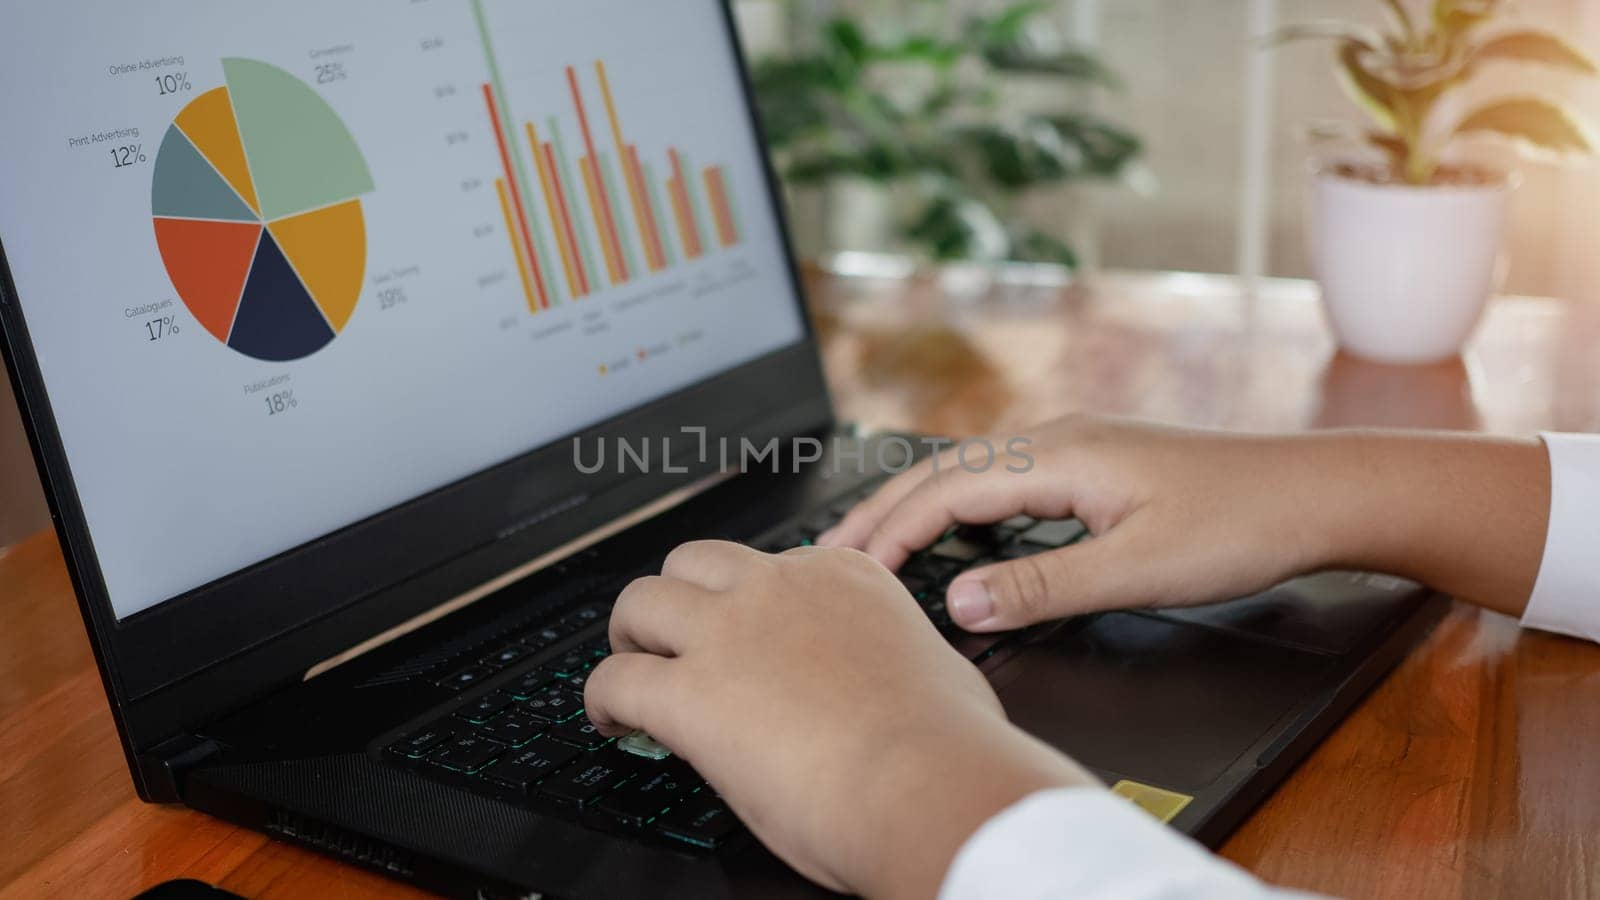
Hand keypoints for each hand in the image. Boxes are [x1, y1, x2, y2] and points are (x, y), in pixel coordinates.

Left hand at [584, 542, 1093, 899]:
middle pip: (693, 563)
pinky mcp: (689, 692)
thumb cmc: (946, 744)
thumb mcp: (927, 665)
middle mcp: (781, 588)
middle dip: (676, 600)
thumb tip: (880, 683)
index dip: (747, 603)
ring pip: (641, 600)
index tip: (743, 632)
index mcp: (843, 576)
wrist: (930, 782)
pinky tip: (614, 722)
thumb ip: (886, 655)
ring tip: (631, 670)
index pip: (771, 566)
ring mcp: (730, 633)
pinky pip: (614, 679)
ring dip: (629, 637)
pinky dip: (602, 700)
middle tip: (670, 640)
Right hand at [820, 415, 1548, 629]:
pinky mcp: (1093, 465)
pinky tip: (956, 535)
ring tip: (873, 547)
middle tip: (828, 559)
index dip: (889, 533)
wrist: (1315, 494)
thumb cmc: (1241, 526)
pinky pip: (1001, 481)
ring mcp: (1075, 448)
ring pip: (969, 474)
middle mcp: (1058, 440)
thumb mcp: (1137, 569)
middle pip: (941, 473)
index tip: (845, 573)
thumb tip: (958, 601)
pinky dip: (958, 508)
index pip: (944, 493)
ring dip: (916, 509)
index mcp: (1059, 455)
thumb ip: (1042, 586)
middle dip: (881, 515)